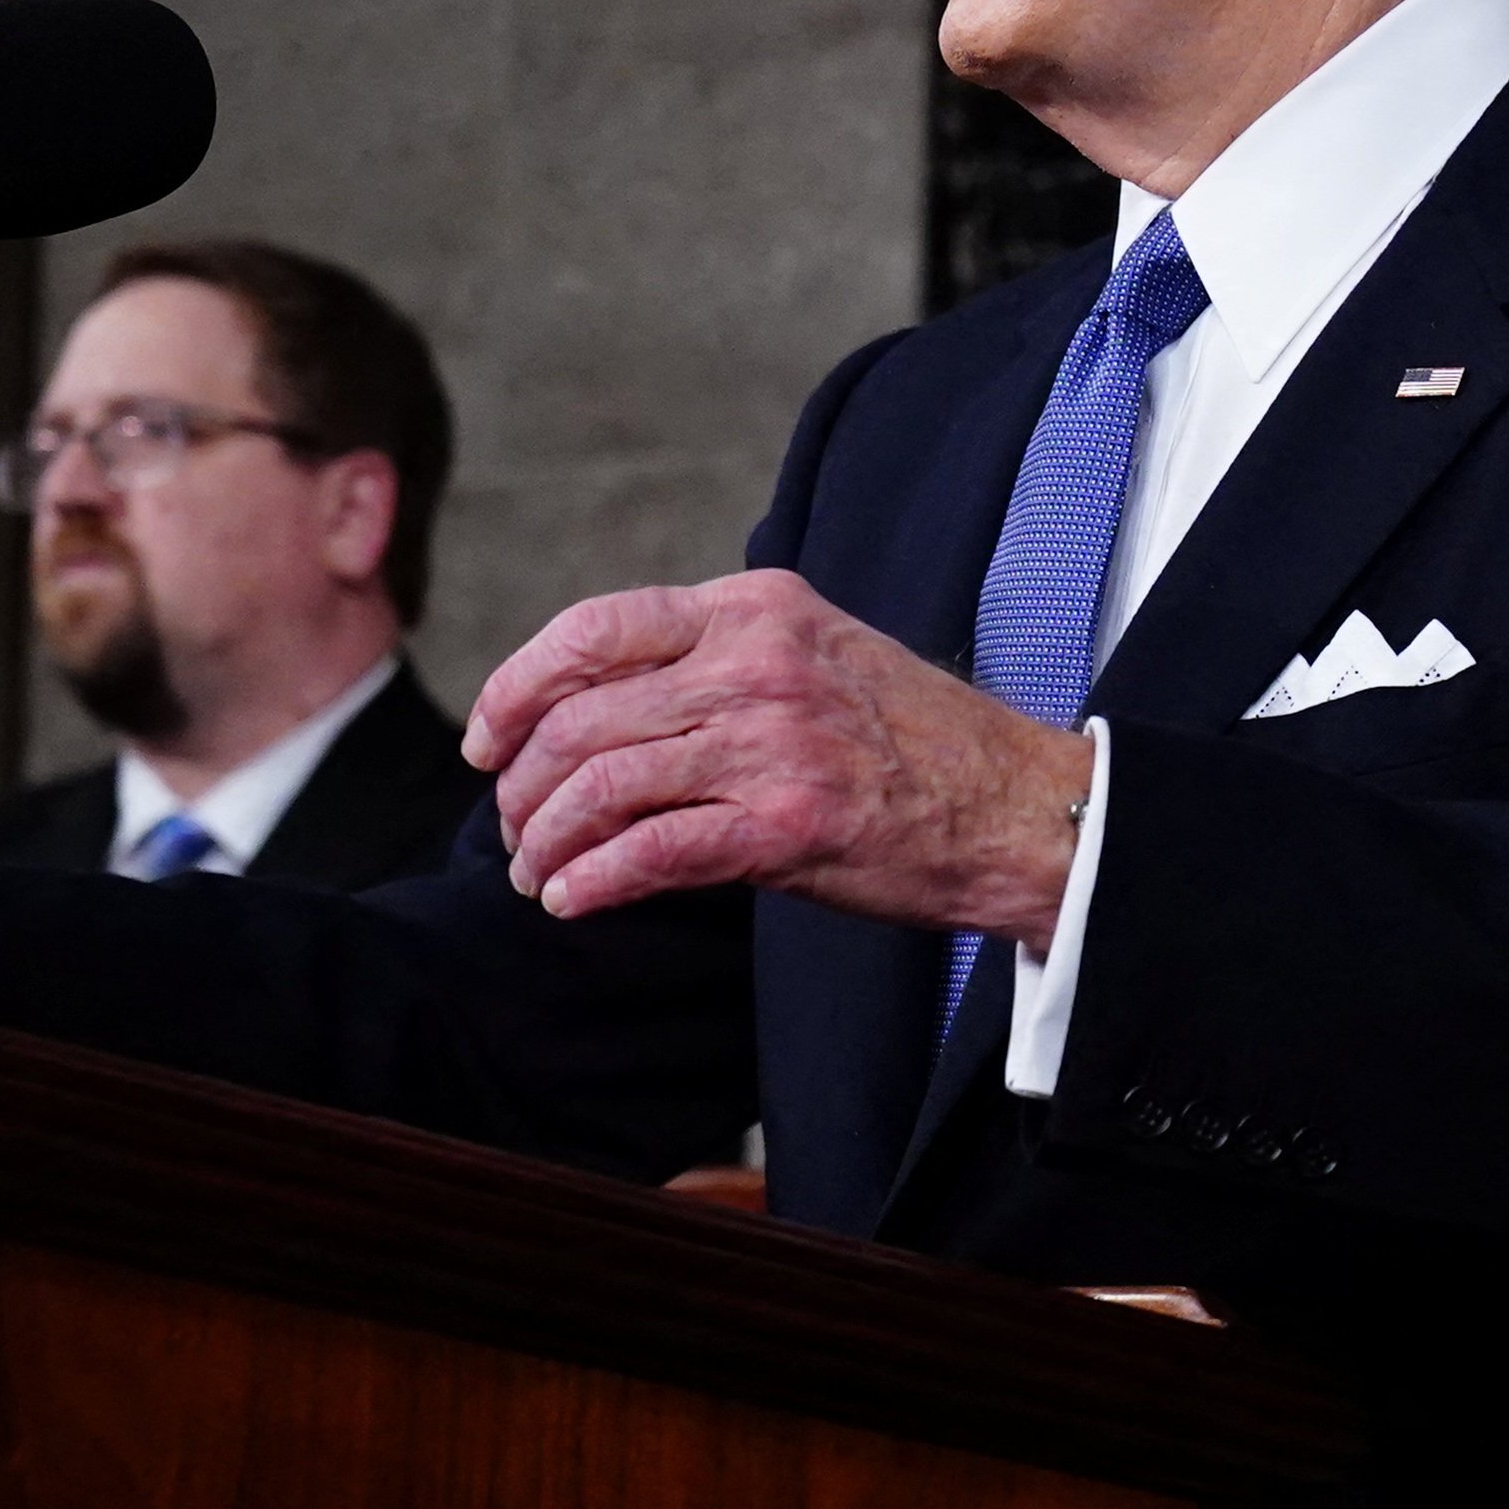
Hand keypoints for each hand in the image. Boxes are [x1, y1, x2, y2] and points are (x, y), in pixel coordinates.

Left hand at [468, 568, 1089, 932]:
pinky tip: (572, 901)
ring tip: (538, 871)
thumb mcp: (818, 656)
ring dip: (547, 839)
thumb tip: (598, 708)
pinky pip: (650, 851)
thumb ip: (718, 661)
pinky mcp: (784, 825)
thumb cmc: (917, 744)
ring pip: (601, 784)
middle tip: (515, 827)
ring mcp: (770, 742)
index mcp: (757, 608)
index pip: (594, 628)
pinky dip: (593, 880)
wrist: (1018, 808)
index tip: (490, 739)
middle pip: (583, 716)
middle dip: (523, 784)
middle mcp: (756, 663)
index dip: (518, 686)